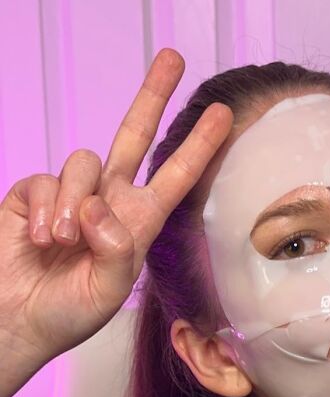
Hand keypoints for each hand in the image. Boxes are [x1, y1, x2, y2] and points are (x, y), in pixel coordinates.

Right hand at [0, 48, 231, 366]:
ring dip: (71, 203)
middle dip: (152, 98)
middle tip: (174, 58)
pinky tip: (39, 240)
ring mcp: (70, 196)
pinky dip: (42, 209)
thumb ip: (114, 252)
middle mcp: (108, 204)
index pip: (174, 178)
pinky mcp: (32, 194)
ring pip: (83, 162)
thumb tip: (99, 205)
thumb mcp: (105, 293)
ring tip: (60, 244)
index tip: (223, 115)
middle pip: (133, 138)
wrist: (16, 319)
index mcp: (137, 225)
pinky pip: (43, 181)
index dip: (198, 147)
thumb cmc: (68, 314)